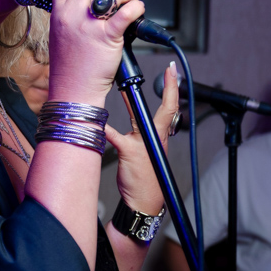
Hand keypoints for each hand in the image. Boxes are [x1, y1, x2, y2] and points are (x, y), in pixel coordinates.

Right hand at [47, 0, 144, 105]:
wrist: (73, 93)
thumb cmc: (69, 70)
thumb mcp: (59, 37)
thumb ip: (69, 18)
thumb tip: (88, 5)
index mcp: (58, 15)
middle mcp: (71, 17)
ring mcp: (88, 26)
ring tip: (124, 3)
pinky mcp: (107, 37)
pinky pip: (127, 12)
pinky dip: (136, 7)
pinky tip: (137, 11)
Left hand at [105, 62, 178, 214]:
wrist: (144, 201)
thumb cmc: (145, 177)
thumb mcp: (148, 152)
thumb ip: (142, 132)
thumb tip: (135, 116)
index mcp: (160, 136)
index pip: (171, 108)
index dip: (173, 88)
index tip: (173, 70)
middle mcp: (154, 137)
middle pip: (164, 110)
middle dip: (169, 89)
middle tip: (169, 69)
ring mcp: (143, 144)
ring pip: (138, 117)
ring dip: (130, 101)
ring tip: (123, 84)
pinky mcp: (129, 152)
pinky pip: (114, 136)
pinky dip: (105, 129)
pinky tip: (97, 123)